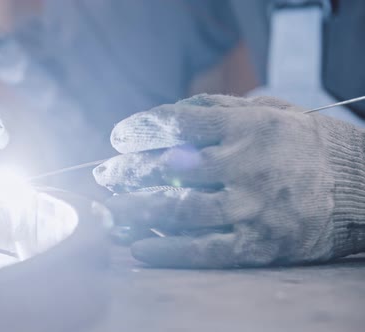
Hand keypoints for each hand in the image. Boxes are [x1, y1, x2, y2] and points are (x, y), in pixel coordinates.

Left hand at [94, 94, 364, 267]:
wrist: (359, 186)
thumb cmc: (303, 143)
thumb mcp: (268, 111)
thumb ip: (218, 110)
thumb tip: (167, 115)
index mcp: (247, 127)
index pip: (179, 125)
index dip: (140, 130)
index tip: (118, 138)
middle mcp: (246, 165)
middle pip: (170, 169)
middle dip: (128, 172)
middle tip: (105, 176)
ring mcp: (251, 207)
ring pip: (178, 210)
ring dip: (135, 210)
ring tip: (108, 210)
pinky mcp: (257, 243)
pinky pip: (203, 250)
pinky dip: (166, 251)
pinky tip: (138, 248)